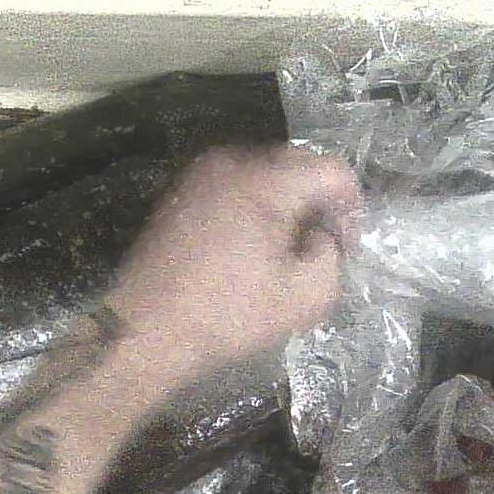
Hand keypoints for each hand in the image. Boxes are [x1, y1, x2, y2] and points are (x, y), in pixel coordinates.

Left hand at [107, 146, 360, 377]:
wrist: (143, 330)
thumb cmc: (225, 317)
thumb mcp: (303, 298)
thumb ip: (332, 255)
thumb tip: (322, 236)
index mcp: (266, 181)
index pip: (333, 170)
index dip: (350, 208)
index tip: (344, 246)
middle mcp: (232, 163)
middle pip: (297, 164)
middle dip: (317, 202)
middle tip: (318, 247)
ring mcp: (198, 175)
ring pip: (262, 174)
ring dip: (283, 204)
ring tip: (283, 250)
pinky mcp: (177, 194)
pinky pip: (231, 187)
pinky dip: (249, 208)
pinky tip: (246, 248)